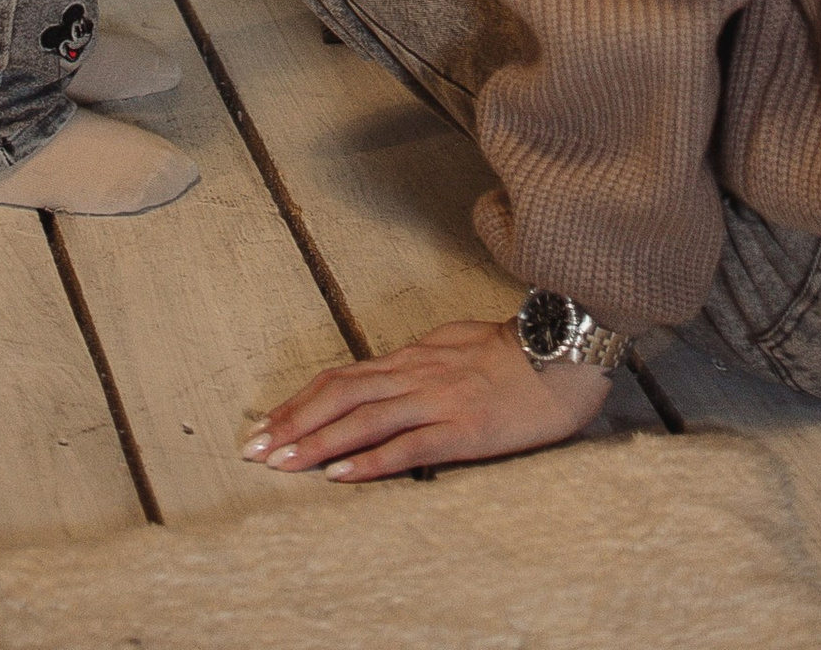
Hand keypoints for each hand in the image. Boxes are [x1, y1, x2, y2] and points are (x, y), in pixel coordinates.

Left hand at [241, 316, 612, 481]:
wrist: (566, 353)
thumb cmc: (517, 354)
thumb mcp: (458, 345)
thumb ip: (421, 362)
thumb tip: (387, 377)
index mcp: (414, 356)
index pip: (342, 377)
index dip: (299, 400)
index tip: (266, 423)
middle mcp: (416, 373)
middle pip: (340, 395)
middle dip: (292, 423)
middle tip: (253, 450)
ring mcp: (438, 400)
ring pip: (362, 419)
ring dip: (315, 442)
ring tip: (280, 464)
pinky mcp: (462, 429)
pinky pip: (406, 446)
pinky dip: (367, 460)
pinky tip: (339, 475)